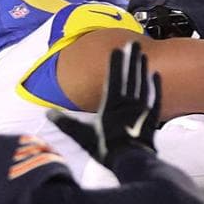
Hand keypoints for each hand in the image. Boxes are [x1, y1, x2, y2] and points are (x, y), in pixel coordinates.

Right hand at [50, 41, 160, 165]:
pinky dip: (155, 86)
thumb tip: (47, 112)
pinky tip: (155, 75)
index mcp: (111, 105)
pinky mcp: (152, 117)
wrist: (130, 160)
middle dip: (131, 59)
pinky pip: (154, 97)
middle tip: (133, 43)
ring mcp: (142, 109)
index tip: (117, 48)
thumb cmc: (105, 148)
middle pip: (130, 76)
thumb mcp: (80, 136)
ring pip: (142, 83)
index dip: (115, 63)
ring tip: (143, 55)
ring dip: (142, 68)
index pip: (114, 78)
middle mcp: (129, 102)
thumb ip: (64, 122)